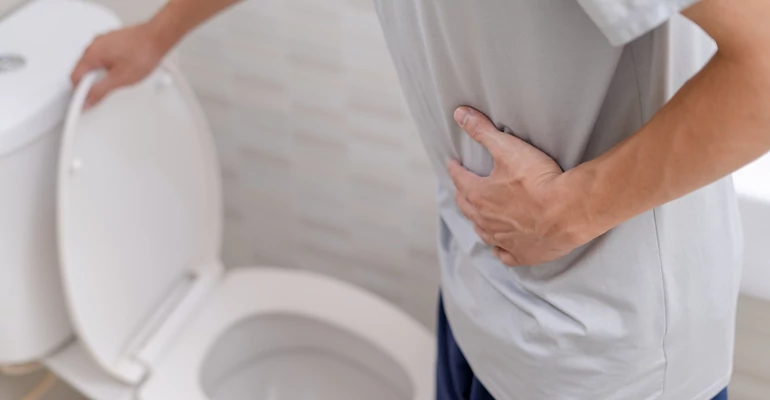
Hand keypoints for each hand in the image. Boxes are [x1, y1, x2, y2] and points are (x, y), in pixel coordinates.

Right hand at [70, 23, 170, 107]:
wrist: (157, 38)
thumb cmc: (142, 53)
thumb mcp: (119, 79)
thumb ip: (100, 91)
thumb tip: (87, 101)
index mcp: (91, 53)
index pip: (74, 77)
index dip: (80, 93)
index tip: (86, 101)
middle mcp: (94, 44)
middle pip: (84, 69)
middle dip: (93, 82)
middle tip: (109, 88)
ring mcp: (103, 40)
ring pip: (95, 62)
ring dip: (102, 72)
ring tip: (120, 76)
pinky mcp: (112, 39)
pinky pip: (104, 55)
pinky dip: (109, 64)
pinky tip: (123, 67)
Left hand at [448, 106, 592, 265]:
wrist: (568, 211)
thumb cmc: (539, 180)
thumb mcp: (508, 148)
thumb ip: (482, 131)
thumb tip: (460, 114)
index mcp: (479, 195)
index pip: (460, 179)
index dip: (455, 169)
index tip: (453, 163)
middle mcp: (486, 220)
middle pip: (467, 207)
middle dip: (462, 195)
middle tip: (462, 188)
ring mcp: (503, 239)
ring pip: (482, 231)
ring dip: (478, 222)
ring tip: (477, 216)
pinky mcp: (521, 254)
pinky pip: (504, 255)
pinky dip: (500, 249)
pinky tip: (500, 247)